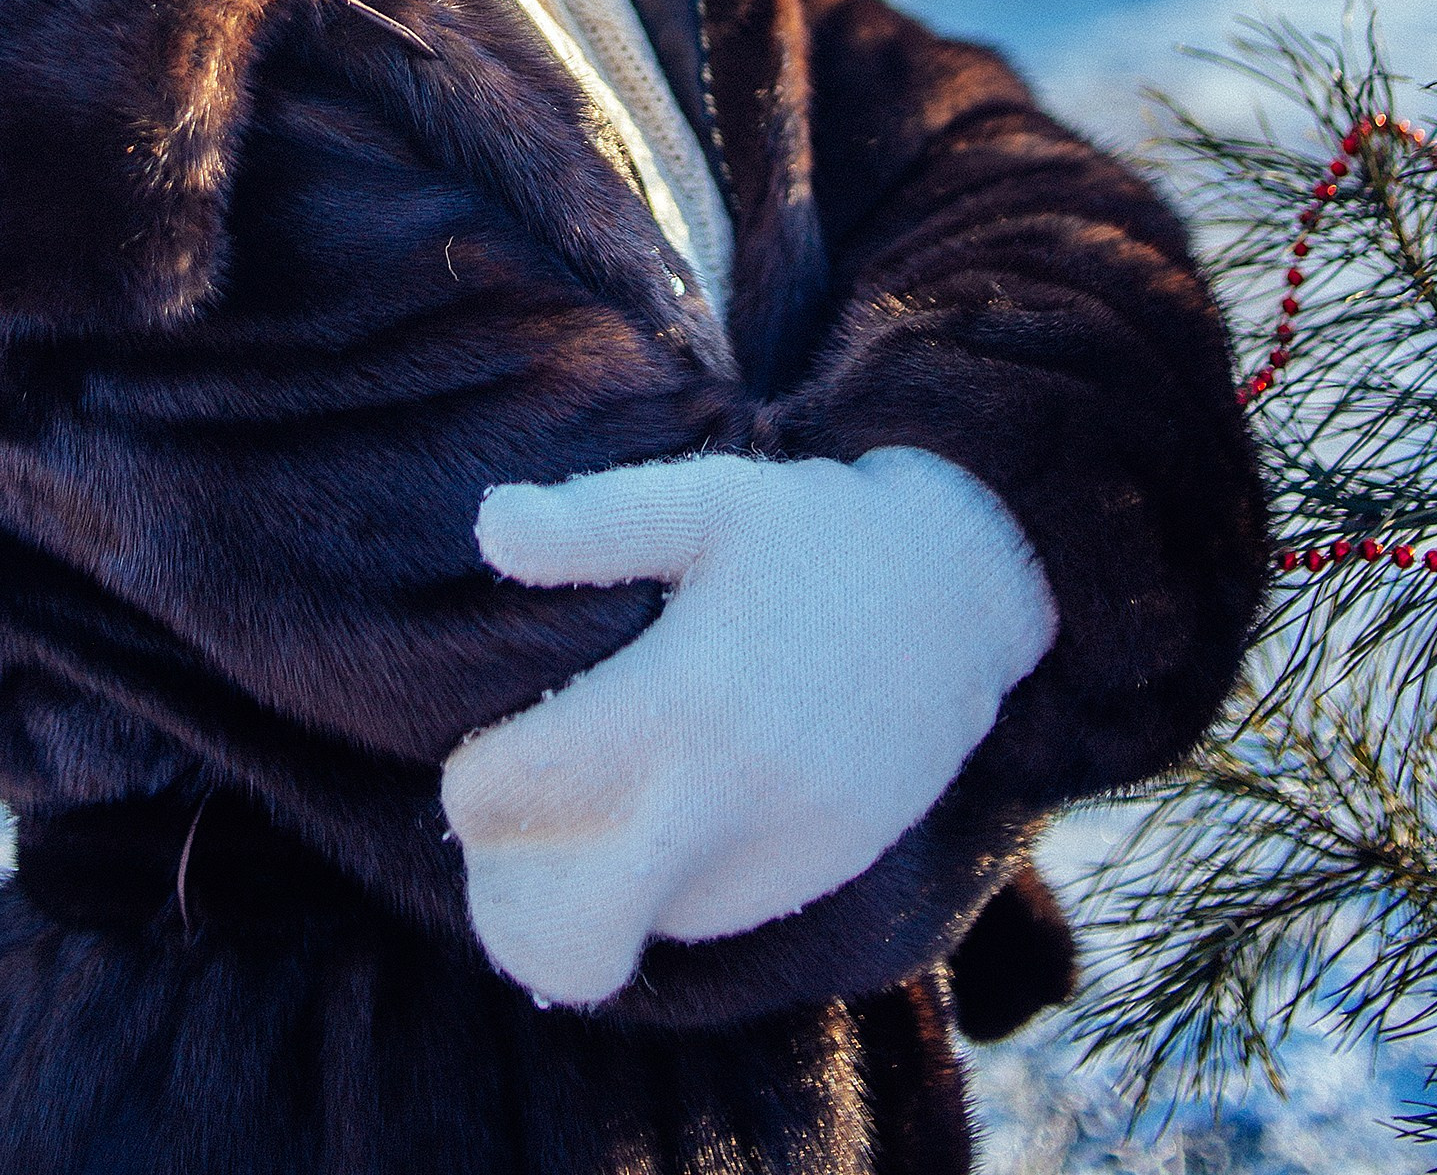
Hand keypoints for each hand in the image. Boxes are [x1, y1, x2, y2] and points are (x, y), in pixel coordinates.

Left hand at [441, 447, 1055, 1006]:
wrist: (964, 589)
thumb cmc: (815, 534)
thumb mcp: (707, 501)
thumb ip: (593, 520)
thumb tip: (489, 528)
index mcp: (680, 701)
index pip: (510, 798)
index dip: (472, 778)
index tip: (485, 743)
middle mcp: (727, 799)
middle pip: (555, 928)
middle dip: (502, 890)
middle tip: (506, 825)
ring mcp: (777, 854)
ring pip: (626, 936)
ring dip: (580, 892)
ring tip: (578, 813)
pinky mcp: (815, 878)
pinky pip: (698, 921)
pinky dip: (655, 887)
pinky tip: (663, 808)